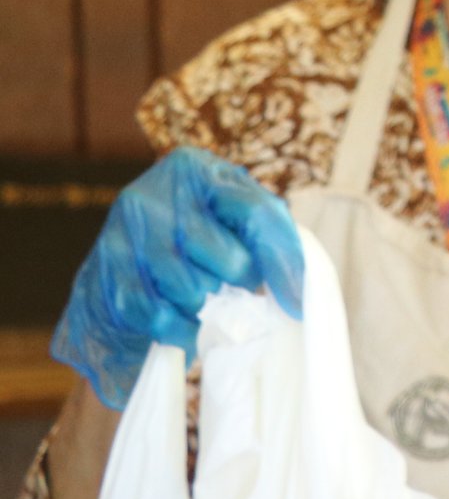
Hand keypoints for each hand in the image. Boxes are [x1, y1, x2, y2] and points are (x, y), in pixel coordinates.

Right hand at [53, 147, 303, 407]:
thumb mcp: (242, 221)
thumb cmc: (203, 235)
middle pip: (227, 259)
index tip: (294, 299)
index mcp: (195, 169)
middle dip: (240, 285)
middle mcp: (153, 195)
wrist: (130, 262)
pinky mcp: (102, 274)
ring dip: (207, 309)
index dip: (280, 261)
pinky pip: (154, 315)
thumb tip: (297, 300)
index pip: (255, 214)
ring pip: (191, 290)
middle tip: (233, 289)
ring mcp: (121, 233)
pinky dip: (176, 329)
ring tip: (205, 303)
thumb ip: (276, 244)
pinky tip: (181, 322)